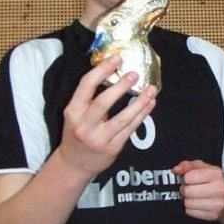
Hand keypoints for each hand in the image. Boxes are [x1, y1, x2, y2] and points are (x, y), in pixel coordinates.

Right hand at [56, 56, 156, 180]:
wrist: (73, 164)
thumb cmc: (76, 133)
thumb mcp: (75, 114)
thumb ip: (89, 98)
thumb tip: (114, 74)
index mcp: (73, 111)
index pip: (86, 86)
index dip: (101, 70)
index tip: (116, 59)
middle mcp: (84, 125)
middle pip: (103, 102)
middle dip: (121, 86)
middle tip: (135, 74)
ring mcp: (99, 139)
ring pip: (122, 118)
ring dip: (139, 102)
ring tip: (151, 89)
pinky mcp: (112, 148)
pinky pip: (130, 129)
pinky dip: (142, 115)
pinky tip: (149, 104)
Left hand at [173, 159, 223, 221]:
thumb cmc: (214, 181)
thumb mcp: (203, 167)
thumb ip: (187, 165)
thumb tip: (176, 170)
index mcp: (216, 174)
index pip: (188, 177)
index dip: (185, 178)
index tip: (188, 179)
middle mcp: (219, 189)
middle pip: (187, 191)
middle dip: (185, 190)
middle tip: (189, 188)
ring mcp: (217, 204)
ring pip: (187, 203)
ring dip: (187, 199)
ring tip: (194, 196)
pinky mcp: (213, 215)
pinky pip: (190, 212)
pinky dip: (190, 208)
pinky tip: (198, 203)